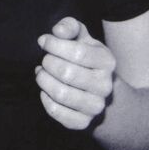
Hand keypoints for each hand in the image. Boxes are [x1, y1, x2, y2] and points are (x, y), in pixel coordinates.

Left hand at [35, 16, 115, 130]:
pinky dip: (45, 99)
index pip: (78, 52)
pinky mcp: (83, 122)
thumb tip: (57, 31)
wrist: (98, 92)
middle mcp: (105, 85)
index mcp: (107, 61)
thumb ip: (70, 27)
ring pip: (61, 94)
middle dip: (48, 63)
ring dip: (43, 80)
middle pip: (67, 73)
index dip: (54, 45)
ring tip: (41, 73)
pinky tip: (45, 90)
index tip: (44, 42)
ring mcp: (96, 106)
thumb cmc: (86, 59)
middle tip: (45, 60)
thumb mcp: (82, 38)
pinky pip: (57, 111)